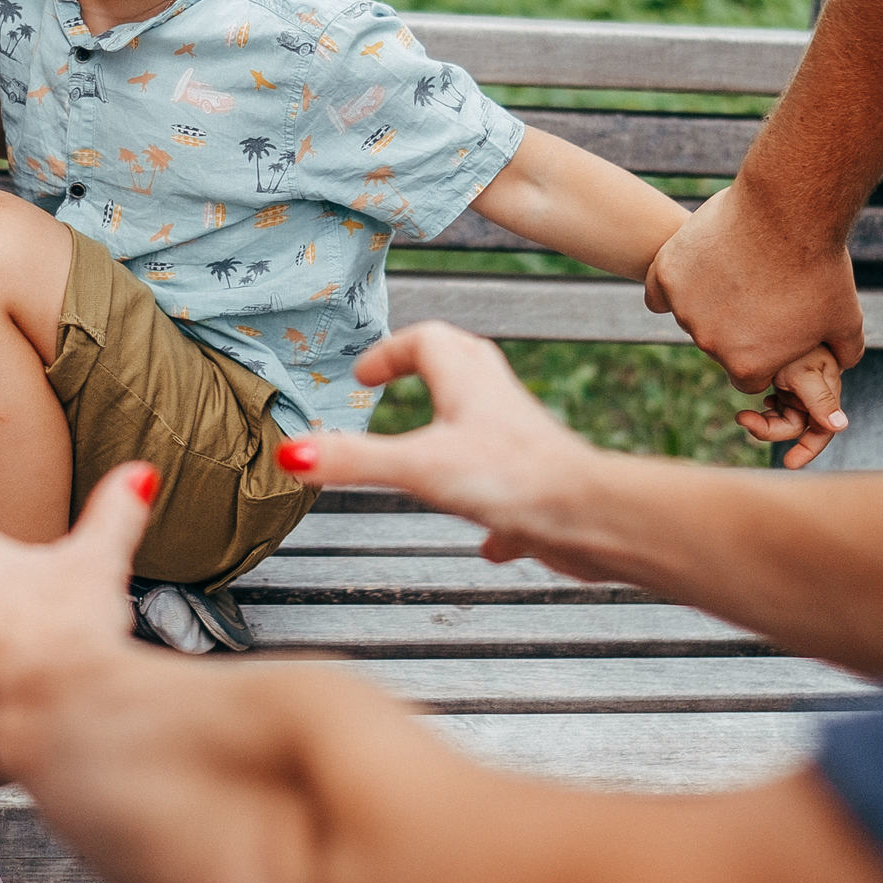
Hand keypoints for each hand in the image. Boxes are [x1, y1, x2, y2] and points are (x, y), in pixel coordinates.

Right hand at [272, 322, 603, 566]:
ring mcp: (521, 443)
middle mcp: (497, 403)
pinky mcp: (539, 486)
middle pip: (461, 366)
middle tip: (399, 381)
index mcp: (467, 381)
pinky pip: (513, 487)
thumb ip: (355, 461)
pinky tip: (490, 541)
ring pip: (488, 423)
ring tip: (436, 451)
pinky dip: (496, 504)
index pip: (425, 341)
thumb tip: (294, 451)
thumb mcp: (416, 468)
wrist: (588, 516)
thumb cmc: (514, 479)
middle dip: (428, 370)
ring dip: (460, 429)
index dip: (390, 352)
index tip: (365, 374)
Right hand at [647, 182, 864, 390]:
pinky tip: (691, 271)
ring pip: (690, 313)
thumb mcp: (846, 319)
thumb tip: (842, 366)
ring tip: (738, 265)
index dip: (764, 352)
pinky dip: (671, 284)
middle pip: (719, 343)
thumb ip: (844, 352)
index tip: (773, 326)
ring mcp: (684, 307)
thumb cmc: (821, 266)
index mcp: (748, 365)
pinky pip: (657, 291)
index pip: (749, 375)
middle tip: (758, 288)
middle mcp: (710, 343)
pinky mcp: (667, 272)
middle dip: (737, 323)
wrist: (789, 210)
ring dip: (708, 298)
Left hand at [743, 346, 849, 469]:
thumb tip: (841, 426)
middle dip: (772, 429)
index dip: (809, 449)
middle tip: (743, 420)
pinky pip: (777, 403)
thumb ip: (820, 399)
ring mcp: (799, 383)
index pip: (823, 428)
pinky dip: (766, 408)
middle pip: (798, 424)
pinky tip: (758, 402)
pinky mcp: (784, 377)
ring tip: (744, 414)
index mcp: (826, 388)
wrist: (767, 306)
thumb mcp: (803, 372)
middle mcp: (816, 387)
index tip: (788, 464)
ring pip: (785, 416)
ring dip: (765, 420)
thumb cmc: (791, 340)